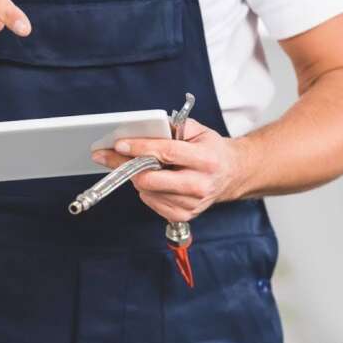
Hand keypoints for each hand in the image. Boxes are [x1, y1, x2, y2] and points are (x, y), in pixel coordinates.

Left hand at [91, 119, 245, 221]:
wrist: (232, 174)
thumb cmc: (211, 150)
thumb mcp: (199, 131)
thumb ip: (174, 127)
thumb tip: (144, 128)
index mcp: (206, 159)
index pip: (167, 153)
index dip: (140, 148)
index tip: (119, 144)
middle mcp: (200, 184)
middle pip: (151, 179)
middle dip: (127, 166)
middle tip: (110, 155)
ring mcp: (191, 203)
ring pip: (147, 191)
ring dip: (136, 176)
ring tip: (138, 165)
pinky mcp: (184, 215)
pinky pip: (151, 202)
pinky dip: (146, 190)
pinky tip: (153, 180)